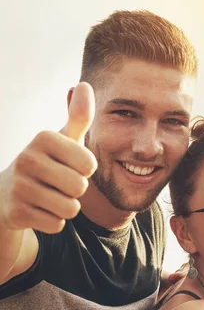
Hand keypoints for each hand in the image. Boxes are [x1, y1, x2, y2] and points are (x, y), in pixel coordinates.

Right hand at [0, 83, 96, 233]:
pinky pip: (58, 224)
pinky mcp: (15, 213)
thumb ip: (78, 115)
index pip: (90, 164)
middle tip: (58, 183)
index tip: (68, 165)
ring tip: (50, 196)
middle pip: (80, 187)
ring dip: (67, 206)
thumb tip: (83, 84)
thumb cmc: (47, 162)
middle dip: (76, 190)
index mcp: (43, 138)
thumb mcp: (63, 139)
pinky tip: (39, 210)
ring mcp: (18, 187)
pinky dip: (54, 221)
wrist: (6, 194)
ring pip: (71, 208)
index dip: (85, 170)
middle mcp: (27, 159)